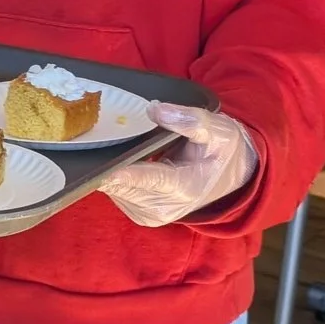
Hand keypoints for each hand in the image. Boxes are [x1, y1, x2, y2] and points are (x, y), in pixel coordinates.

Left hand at [95, 104, 257, 226]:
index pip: (151, 180)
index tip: (103, 170)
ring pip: (115, 190)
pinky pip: (116, 193)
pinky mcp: (140, 213)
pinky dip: (113, 176)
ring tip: (113, 144)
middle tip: (95, 137)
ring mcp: (150, 213)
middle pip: (125, 186)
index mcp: (186, 187)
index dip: (125, 175)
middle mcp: (165, 207)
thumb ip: (189, 119)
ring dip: (108, 168)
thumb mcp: (219, 130)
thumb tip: (155, 109)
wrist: (229, 177)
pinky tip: (121, 160)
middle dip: (108, 163)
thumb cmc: (223, 151)